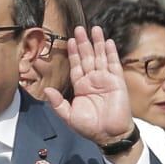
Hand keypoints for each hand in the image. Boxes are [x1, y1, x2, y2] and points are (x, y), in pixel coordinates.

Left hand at [43, 25, 133, 145]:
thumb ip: (58, 103)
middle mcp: (93, 81)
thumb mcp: (69, 116)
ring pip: (100, 57)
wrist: (110, 135)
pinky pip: (113, 65)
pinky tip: (108, 42)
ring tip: (94, 29)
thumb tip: (47, 90)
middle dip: (84, 42)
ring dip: (97, 43)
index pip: (76, 65)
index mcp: (81, 87)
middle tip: (80, 28)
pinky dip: (111, 53)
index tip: (69, 40)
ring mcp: (106, 80)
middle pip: (88, 57)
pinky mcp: (117, 82)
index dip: (73, 53)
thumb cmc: (90, 128)